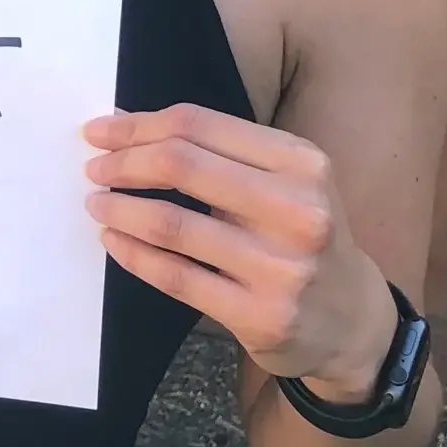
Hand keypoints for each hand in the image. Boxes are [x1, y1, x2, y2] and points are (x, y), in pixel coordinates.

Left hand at [83, 104, 399, 400]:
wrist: (353, 322)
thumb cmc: (304, 239)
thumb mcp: (289, 183)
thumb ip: (223, 155)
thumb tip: (129, 129)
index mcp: (302, 161)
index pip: (200, 125)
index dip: (139, 125)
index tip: (100, 132)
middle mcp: (298, 209)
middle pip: (182, 165)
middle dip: (123, 163)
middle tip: (93, 168)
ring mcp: (281, 267)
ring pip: (171, 224)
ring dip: (120, 210)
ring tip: (97, 204)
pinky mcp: (260, 315)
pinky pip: (176, 278)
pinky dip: (134, 255)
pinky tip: (115, 242)